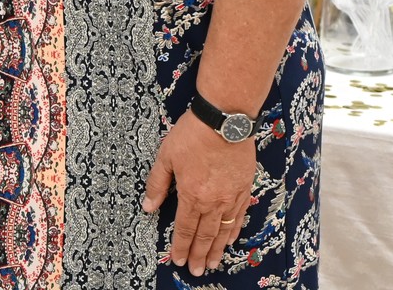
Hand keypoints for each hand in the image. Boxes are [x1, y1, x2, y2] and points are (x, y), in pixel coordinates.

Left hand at [142, 111, 255, 276]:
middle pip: (205, 235)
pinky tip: (230, 239)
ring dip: (217, 249)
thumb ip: (157, 183)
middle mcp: (213, 201)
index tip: (179, 260)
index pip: (185, 228)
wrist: (225, 120)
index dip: (181, 246)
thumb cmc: (193, 134)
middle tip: (197, 271)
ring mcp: (231, 196)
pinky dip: (234, 231)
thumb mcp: (166, 156)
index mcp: (192, 195)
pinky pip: (240, 216)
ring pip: (224, 230)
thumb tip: (148, 206)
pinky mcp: (244, 188)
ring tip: (213, 264)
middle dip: (199, 255)